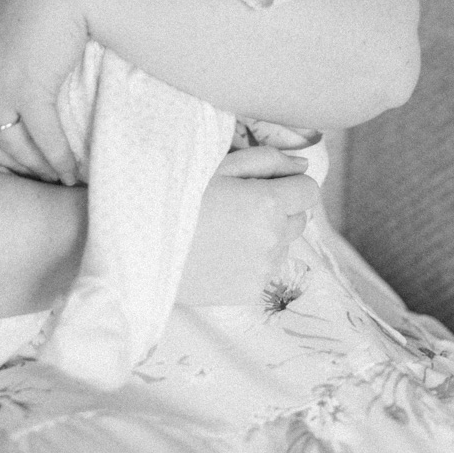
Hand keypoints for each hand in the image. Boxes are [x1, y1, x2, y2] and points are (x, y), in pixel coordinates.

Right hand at [179, 147, 318, 306]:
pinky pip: (266, 269)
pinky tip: (222, 252)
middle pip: (299, 218)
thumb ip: (268, 160)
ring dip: (268, 235)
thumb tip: (302, 165)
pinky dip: (253, 259)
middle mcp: (273, 240)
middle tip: (241, 203)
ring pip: (283, 245)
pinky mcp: (250, 292)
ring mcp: (263, 270)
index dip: (290, 183)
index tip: (267, 183)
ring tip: (227, 229)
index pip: (309, 191)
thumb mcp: (220, 166)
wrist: (144, 246)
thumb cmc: (178, 196)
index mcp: (268, 203)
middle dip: (280, 208)